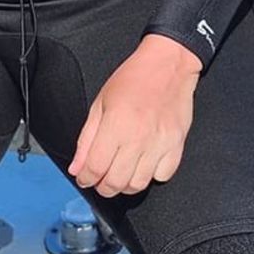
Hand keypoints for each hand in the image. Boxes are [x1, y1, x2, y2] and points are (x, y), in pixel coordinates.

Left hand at [68, 33, 201, 197]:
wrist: (167, 66)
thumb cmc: (132, 80)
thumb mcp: (100, 103)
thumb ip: (87, 138)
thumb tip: (76, 167)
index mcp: (115, 125)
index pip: (95, 167)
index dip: (85, 178)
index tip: (82, 178)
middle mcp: (138, 139)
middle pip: (116, 182)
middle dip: (102, 187)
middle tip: (98, 181)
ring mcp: (160, 145)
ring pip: (139, 184)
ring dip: (124, 186)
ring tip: (118, 174)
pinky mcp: (177, 146)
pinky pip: (162, 176)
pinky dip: (150, 176)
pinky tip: (142, 165)